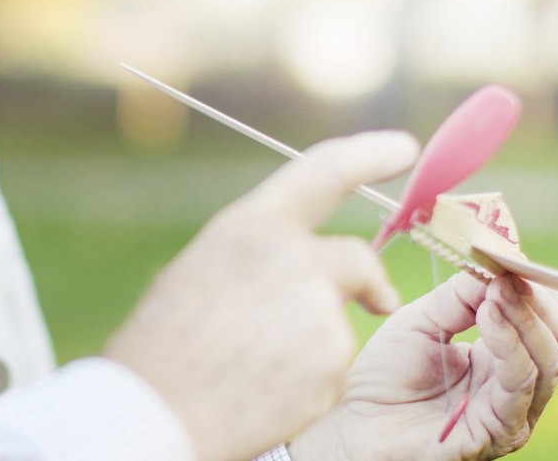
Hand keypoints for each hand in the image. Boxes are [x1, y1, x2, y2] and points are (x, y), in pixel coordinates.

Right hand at [104, 131, 419, 460]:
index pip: (326, 170)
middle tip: (382, 300)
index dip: (368, 153)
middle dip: (371, 283)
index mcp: (253, 226)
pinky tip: (261, 394)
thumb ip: (255, 258)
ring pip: (337, 324)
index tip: (403, 146)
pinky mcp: (331, 363)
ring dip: (310, 347)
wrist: (154, 411)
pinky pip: (331, 371)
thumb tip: (284, 266)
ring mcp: (318, 311)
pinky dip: (306, 385)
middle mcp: (294, 258)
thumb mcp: (199, 272)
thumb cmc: (160, 345)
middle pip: (356, 259)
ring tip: (249, 369)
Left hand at [290, 273, 557, 460]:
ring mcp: (512, 413)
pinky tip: (488, 316)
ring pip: (549, 360)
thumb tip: (499, 264)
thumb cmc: (384, 376)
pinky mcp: (497, 431)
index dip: (538, 288)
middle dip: (539, 301)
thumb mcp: (425, 319)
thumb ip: (462, 296)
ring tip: (496, 290)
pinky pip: (520, 383)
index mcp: (505, 361)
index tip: (512, 257)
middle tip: (509, 273)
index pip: (548, 321)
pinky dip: (510, 343)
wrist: (353, 422)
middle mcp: (517, 389)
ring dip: (526, 317)